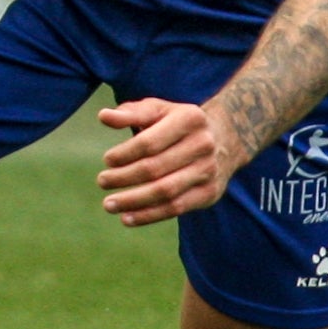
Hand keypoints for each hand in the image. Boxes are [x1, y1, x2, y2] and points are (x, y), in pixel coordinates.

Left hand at [96, 96, 247, 226]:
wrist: (225, 138)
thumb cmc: (178, 122)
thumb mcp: (159, 109)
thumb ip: (131, 112)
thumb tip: (104, 116)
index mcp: (189, 119)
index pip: (150, 142)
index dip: (126, 153)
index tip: (107, 160)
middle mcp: (203, 145)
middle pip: (156, 168)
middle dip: (124, 178)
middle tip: (102, 182)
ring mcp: (208, 171)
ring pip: (165, 192)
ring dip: (133, 201)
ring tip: (109, 205)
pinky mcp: (209, 194)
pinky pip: (175, 209)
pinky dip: (148, 216)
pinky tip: (126, 218)